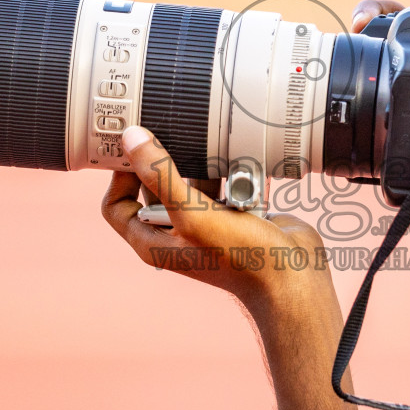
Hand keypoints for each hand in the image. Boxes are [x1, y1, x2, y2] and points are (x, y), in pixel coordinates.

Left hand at [101, 125, 332, 313]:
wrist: (293, 274)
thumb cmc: (241, 256)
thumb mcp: (192, 213)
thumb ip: (160, 175)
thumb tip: (131, 138)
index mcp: (154, 242)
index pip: (117, 206)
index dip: (119, 176)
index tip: (132, 148)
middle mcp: (176, 233)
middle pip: (155, 187)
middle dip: (167, 164)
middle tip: (173, 134)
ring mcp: (206, 223)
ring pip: (192, 180)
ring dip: (204, 167)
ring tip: (214, 155)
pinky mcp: (234, 213)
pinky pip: (223, 182)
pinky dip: (231, 172)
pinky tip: (240, 165)